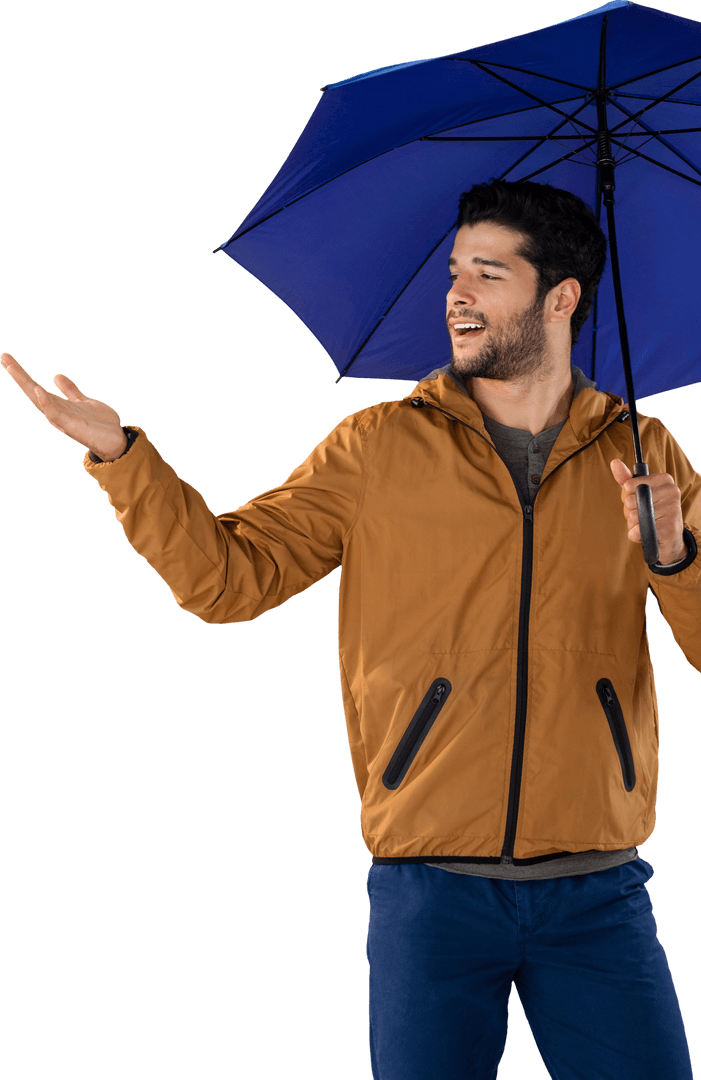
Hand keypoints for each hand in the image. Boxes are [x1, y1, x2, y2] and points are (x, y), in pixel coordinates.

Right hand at [0, 352, 127, 460]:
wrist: (116, 441)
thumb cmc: (99, 424)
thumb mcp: (83, 401)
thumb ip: (70, 390)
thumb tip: (56, 376)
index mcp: (58, 405)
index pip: (35, 387)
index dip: (22, 374)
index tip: (7, 358)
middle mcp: (56, 412)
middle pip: (33, 391)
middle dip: (18, 375)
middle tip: (4, 357)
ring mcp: (62, 420)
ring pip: (39, 400)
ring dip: (26, 384)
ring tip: (12, 368)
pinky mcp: (72, 427)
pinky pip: (55, 414)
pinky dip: (45, 403)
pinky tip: (38, 390)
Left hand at [610, 458, 686, 564]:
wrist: (668, 537)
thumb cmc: (651, 512)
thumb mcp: (638, 493)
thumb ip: (626, 478)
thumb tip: (614, 462)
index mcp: (664, 480)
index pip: (629, 485)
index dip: (626, 495)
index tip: (634, 498)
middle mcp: (672, 492)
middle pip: (630, 501)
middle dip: (628, 511)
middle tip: (640, 514)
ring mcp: (673, 510)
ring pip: (634, 516)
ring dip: (632, 524)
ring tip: (644, 524)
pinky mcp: (669, 528)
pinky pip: (639, 531)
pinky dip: (636, 534)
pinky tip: (645, 533)